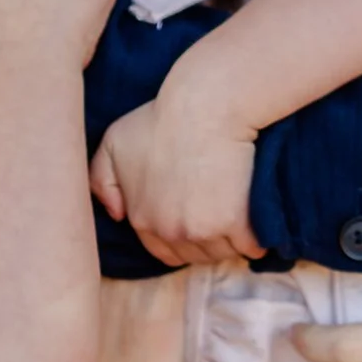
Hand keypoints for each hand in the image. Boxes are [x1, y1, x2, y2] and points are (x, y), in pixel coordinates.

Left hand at [89, 91, 262, 267]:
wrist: (204, 106)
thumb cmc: (160, 119)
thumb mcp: (113, 143)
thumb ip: (102, 180)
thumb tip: (117, 215)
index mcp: (142, 220)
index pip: (166, 252)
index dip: (183, 238)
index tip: (197, 217)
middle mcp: (170, 232)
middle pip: (197, 255)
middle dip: (209, 240)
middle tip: (221, 210)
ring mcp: (203, 230)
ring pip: (225, 252)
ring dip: (234, 239)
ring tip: (238, 209)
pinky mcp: (237, 224)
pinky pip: (253, 246)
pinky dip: (259, 236)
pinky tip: (257, 216)